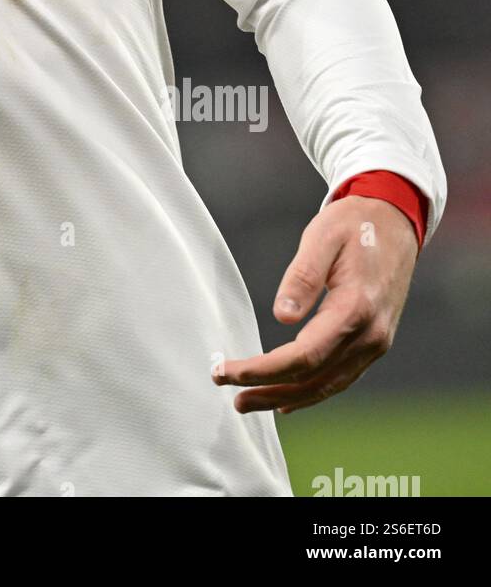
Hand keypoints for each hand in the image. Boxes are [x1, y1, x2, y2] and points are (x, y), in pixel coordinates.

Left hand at [212, 195, 418, 414]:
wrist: (396, 220)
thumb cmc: (354, 224)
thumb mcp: (322, 237)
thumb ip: (302, 276)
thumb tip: (281, 317)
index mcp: (355, 308)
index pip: (303, 356)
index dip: (263, 369)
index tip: (227, 371)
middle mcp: (370, 335)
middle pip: (314, 379)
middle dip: (268, 390)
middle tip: (231, 397)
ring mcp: (376, 343)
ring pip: (328, 385)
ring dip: (287, 398)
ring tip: (248, 402)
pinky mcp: (374, 341)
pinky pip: (341, 377)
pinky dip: (313, 391)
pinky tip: (288, 399)